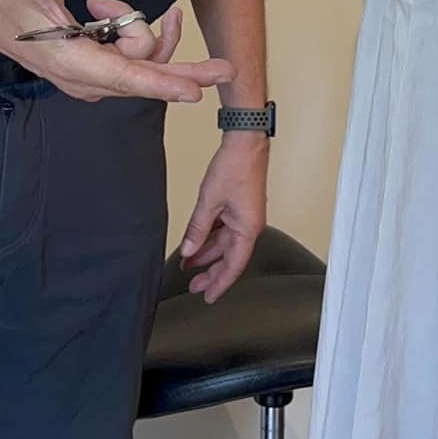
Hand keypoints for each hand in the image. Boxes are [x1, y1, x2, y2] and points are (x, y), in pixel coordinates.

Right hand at [0, 0, 234, 104]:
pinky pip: (141, 56)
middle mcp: (92, 79)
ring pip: (145, 59)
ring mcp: (101, 77)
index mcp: (74, 64)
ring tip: (100, 1)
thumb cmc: (15, 4)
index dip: (161, 83)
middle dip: (186, 70)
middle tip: (227, 69)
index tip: (193, 91)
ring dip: (137, 26)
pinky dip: (142, 32)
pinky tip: (128, 11)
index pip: (125, 77)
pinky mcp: (107, 69)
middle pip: (149, 75)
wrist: (1, 21)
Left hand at [179, 133, 268, 303]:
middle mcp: (250, 226)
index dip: (219, 284)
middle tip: (194, 286)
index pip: (233, 266)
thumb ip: (197, 229)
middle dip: (211, 273)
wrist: (245, 142)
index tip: (207, 297)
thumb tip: (187, 250)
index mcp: (248, 229)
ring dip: (208, 255)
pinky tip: (196, 242)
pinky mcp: (239, 207)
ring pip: (225, 244)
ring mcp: (245, 216)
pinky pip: (224, 230)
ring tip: (189, 265)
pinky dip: (210, 238)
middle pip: (230, 258)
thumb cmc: (235, 167)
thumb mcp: (209, 202)